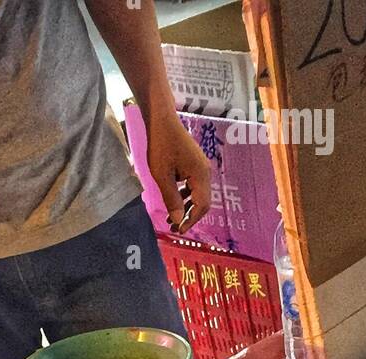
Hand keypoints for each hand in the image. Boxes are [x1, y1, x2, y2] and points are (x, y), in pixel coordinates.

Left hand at [146, 115, 210, 234]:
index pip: (202, 205)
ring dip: (186, 207)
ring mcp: (200, 167)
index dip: (191, 220)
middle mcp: (205, 172)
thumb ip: (172, 199)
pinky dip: (185, 196)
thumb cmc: (161, 145)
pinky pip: (193, 186)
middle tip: (174, 227)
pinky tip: (173, 201)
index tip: (178, 230)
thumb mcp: (162, 176)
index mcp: (201, 175)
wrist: (162, 120)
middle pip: (203, 202)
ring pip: (198, 195)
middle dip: (189, 216)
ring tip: (170, 218)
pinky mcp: (194, 164)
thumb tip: (178, 219)